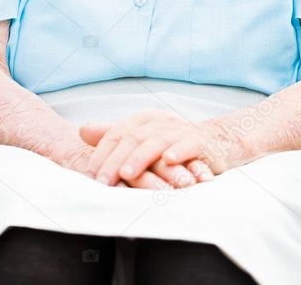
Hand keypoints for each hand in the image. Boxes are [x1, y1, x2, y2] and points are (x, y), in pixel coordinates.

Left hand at [79, 109, 221, 188]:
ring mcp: (179, 130)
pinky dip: (178, 152)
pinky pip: (188, 145)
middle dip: (115, 160)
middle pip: (133, 138)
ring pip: (156, 142)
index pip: (117, 134)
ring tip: (127, 172)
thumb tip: (82, 130)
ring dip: (141, 157)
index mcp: (144, 119)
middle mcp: (159, 121)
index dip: (102, 152)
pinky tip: (169, 160)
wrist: (218, 139)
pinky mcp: (199, 141)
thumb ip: (114, 134)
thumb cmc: (175, 142)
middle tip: (101, 180)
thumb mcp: (143, 136)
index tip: (89, 174)